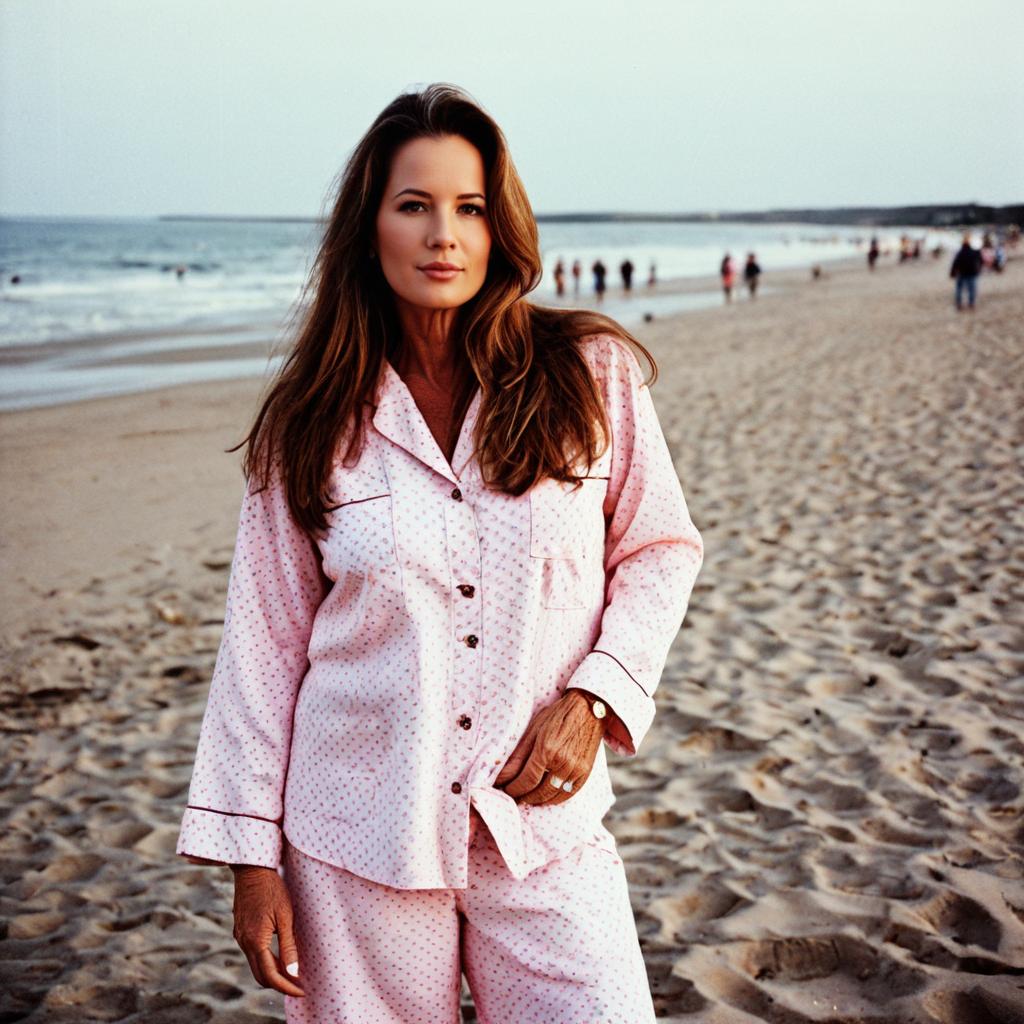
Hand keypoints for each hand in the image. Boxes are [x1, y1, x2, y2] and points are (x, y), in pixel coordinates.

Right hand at [231, 865, 304, 997]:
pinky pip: (252, 953)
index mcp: (255, 941)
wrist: (252, 869)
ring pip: (255, 965)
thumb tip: (293, 972)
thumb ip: (288, 945)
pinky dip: (265, 960)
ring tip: (292, 972)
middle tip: (298, 985)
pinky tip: (279, 956)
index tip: (301, 991)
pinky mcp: (240, 929)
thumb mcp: (285, 916)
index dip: (286, 986)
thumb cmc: (272, 889)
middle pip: (260, 975)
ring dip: (272, 972)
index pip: (270, 975)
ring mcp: (239, 936)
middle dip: (279, 984)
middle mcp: (244, 942)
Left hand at [494, 690, 605, 805]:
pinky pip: (567, 795)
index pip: (527, 780)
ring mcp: (576, 770)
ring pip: (552, 797)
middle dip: (523, 796)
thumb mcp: (533, 729)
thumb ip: (518, 755)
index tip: (506, 789)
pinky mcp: (585, 773)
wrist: (588, 709)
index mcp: (547, 749)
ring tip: (526, 797)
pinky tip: (545, 796)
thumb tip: (502, 775)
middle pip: (539, 792)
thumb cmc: (557, 716)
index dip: (514, 789)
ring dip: (537, 800)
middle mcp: (563, 762)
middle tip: (514, 796)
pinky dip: (554, 799)